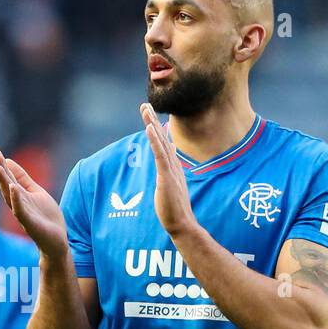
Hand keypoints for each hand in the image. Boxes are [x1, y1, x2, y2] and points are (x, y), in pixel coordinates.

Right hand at [0, 147, 68, 260]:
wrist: (55, 241)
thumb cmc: (46, 217)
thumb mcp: (36, 192)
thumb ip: (24, 179)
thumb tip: (9, 162)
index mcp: (20, 195)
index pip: (9, 177)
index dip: (2, 164)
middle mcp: (18, 203)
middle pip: (6, 184)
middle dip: (0, 169)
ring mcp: (22, 213)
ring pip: (9, 195)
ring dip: (3, 181)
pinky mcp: (29, 223)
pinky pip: (20, 210)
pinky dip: (16, 199)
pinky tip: (13, 188)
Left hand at [140, 104, 195, 237]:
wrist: (182, 223)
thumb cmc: (175, 209)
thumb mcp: (171, 188)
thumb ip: (169, 176)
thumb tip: (167, 169)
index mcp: (172, 167)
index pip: (163, 144)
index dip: (156, 129)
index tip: (151, 116)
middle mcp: (173, 164)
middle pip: (161, 138)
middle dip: (152, 121)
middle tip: (145, 105)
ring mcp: (170, 169)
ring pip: (160, 142)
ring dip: (151, 124)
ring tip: (145, 109)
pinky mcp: (167, 176)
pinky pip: (160, 154)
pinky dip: (155, 140)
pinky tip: (149, 128)